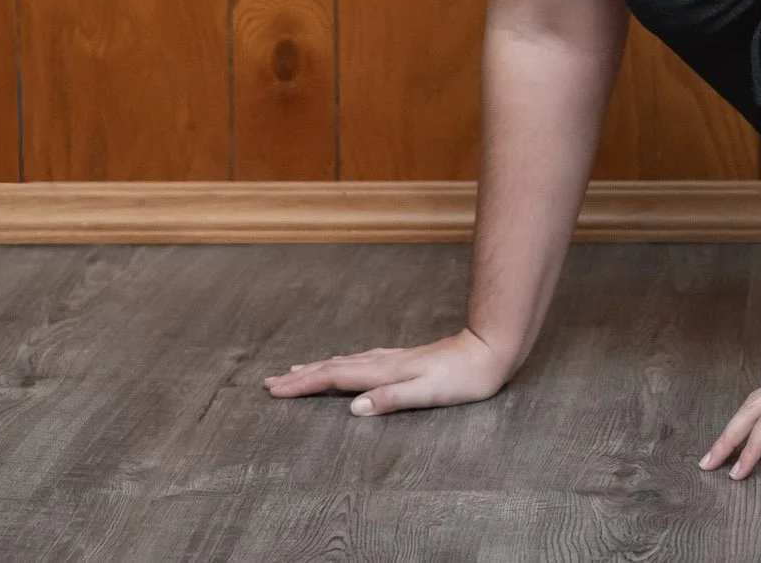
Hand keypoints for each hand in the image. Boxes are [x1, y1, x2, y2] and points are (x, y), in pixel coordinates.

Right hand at [261, 328, 511, 415]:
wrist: (489, 351)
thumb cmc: (463, 378)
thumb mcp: (428, 393)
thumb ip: (391, 399)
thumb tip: (354, 408)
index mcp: (384, 372)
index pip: (335, 378)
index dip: (304, 385)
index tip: (275, 391)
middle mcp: (384, 362)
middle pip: (334, 368)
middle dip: (302, 376)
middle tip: (271, 382)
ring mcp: (393, 359)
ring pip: (346, 362)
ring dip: (319, 368)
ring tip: (297, 372)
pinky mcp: (403, 360)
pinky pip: (360, 361)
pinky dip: (341, 364)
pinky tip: (344, 365)